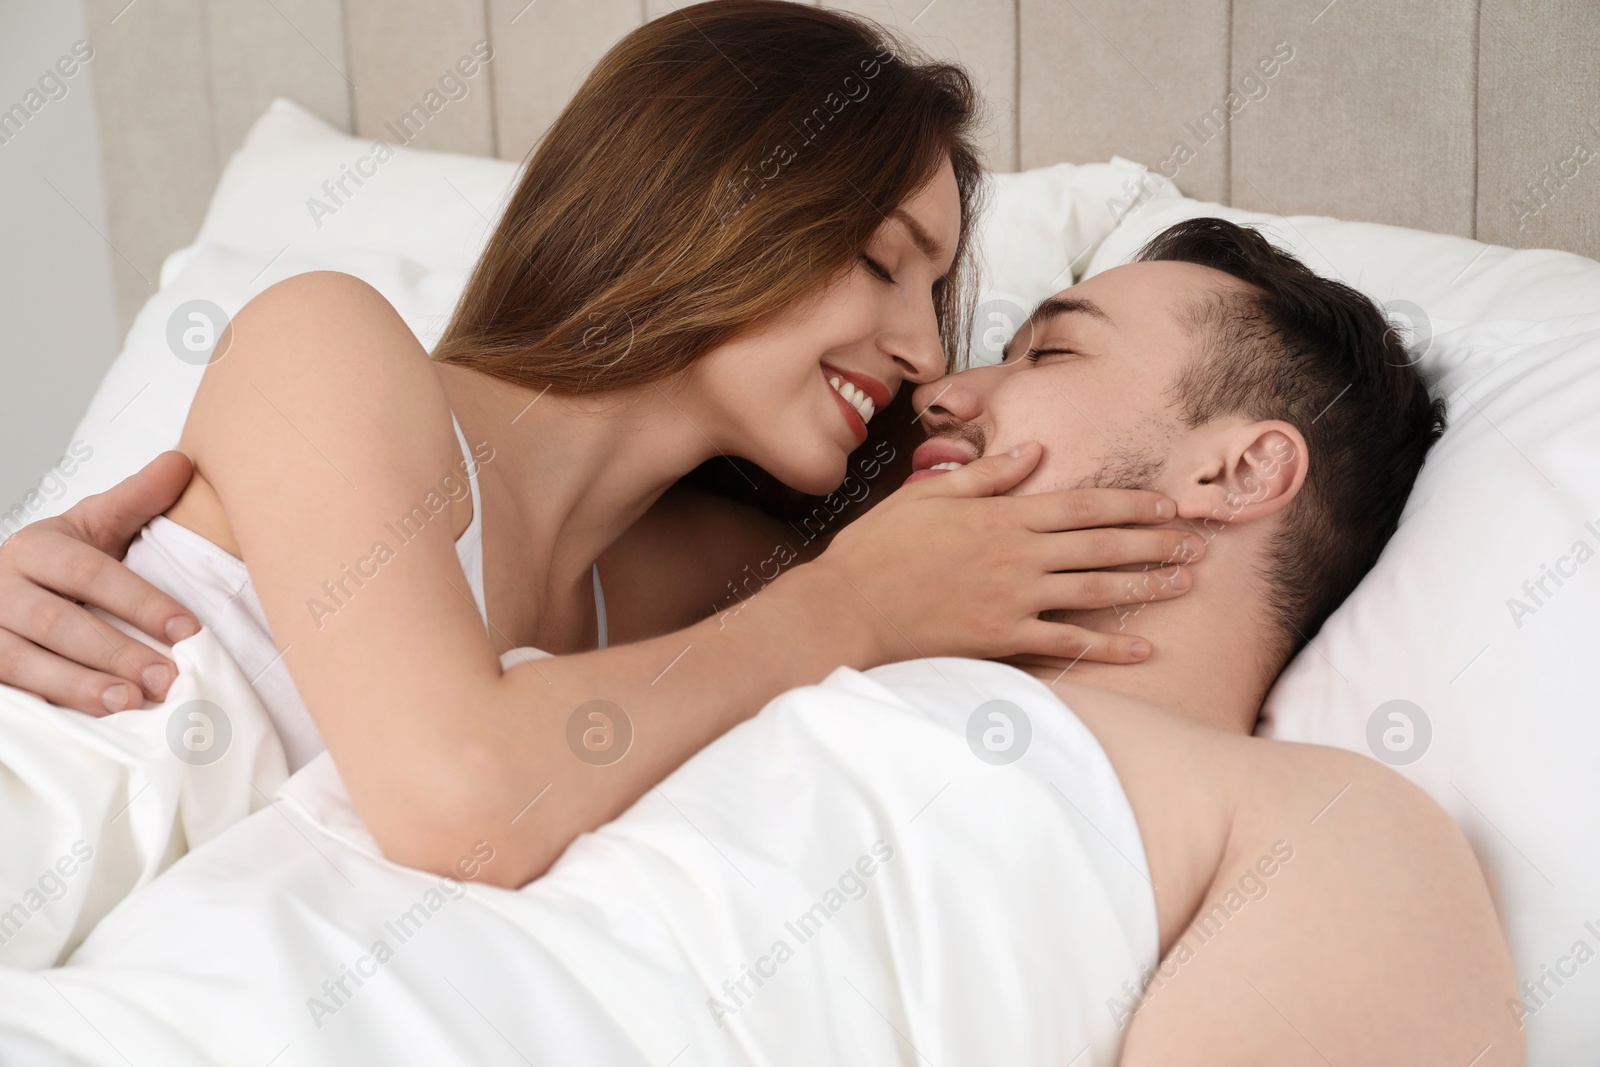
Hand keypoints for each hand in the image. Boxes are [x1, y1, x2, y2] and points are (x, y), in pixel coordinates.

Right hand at [0, 452, 200, 714]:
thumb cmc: (55, 564)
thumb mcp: (89, 527)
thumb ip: (134, 500)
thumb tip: (183, 462)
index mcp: (34, 548)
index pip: (90, 573)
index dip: (140, 602)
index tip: (189, 630)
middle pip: (59, 623)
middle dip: (116, 652)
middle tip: (168, 677)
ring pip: (24, 661)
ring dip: (80, 686)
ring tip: (130, 703)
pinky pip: (7, 690)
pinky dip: (45, 705)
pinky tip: (85, 721)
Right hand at [801, 441, 1199, 663]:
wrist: (849, 606)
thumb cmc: (880, 548)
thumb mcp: (930, 495)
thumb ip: (987, 475)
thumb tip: (1033, 451)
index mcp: (1002, 515)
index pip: (1082, 504)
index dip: (1131, 503)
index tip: (1168, 504)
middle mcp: (1019, 554)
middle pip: (1102, 544)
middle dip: (1155, 542)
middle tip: (1197, 543)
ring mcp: (1014, 598)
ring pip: (1095, 590)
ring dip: (1145, 585)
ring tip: (1185, 583)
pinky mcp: (1003, 638)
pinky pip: (1067, 643)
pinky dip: (1108, 648)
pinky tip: (1143, 649)